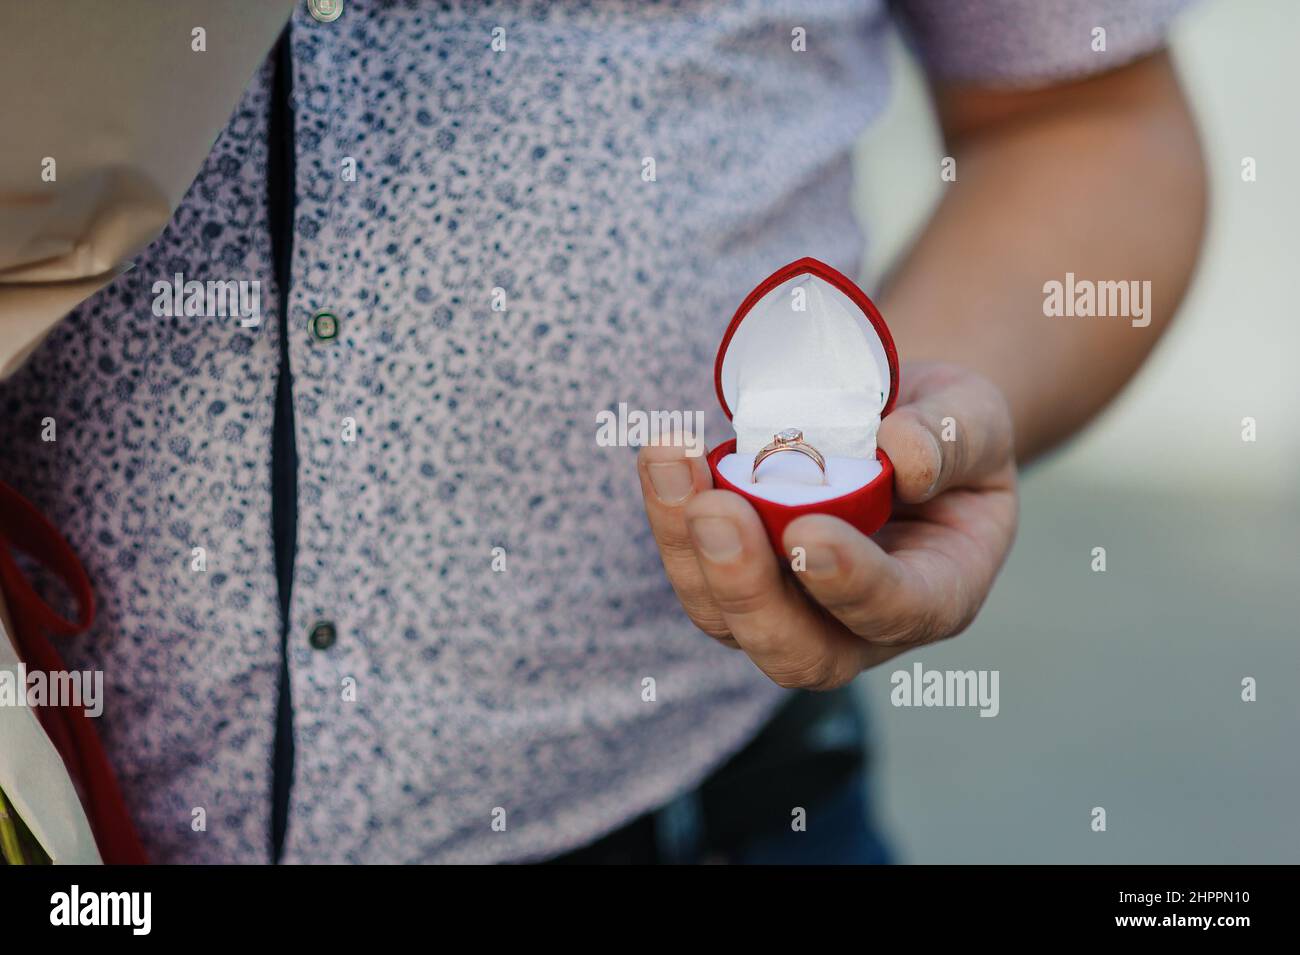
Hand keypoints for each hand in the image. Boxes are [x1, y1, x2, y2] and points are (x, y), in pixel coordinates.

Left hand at [637, 362, 1017, 689]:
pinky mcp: (737, 574)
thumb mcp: (975, 417)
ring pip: (723, 616)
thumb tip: (902, 455)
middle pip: (795, 651)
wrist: (893, 421)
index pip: (897, 611)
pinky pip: (694, 564)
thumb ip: (952, 437)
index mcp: (939, 594)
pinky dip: (669, 512)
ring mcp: (790, 608)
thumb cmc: (946, 429)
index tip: (808, 533)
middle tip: (715, 511)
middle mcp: (860, 624)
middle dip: (746, 587)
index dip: (852, 585)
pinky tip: (665, 452)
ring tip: (669, 460)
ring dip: (685, 545)